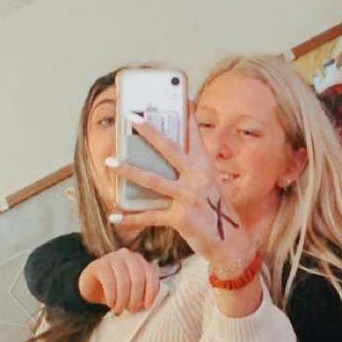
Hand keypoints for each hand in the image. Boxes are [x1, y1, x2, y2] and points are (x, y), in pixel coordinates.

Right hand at [78, 249, 160, 313]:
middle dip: (135, 299)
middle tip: (131, 310)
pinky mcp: (99, 265)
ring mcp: (113, 258)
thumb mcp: (132, 290)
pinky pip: (109, 283)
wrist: (91, 285)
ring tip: (119, 310)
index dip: (151, 292)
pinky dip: (112, 297)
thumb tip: (151, 304)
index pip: (151, 275)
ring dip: (122, 301)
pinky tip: (111, 304)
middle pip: (138, 279)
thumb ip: (143, 292)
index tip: (147, 307)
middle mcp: (127, 255)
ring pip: (124, 282)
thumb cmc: (116, 290)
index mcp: (139, 260)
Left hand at [107, 116, 255, 269]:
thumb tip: (168, 159)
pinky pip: (150, 215)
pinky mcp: (181, 218)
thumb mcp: (210, 187)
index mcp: (206, 168)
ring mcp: (190, 197)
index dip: (187, 116)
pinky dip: (131, 217)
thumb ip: (193, 172)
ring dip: (129, 170)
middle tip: (133, 119)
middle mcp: (198, 178)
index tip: (180, 97)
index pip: (195, 137)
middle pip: (170, 149)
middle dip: (150, 132)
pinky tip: (115, 217)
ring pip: (153, 180)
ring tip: (110, 162)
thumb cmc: (217, 214)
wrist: (231, 244)